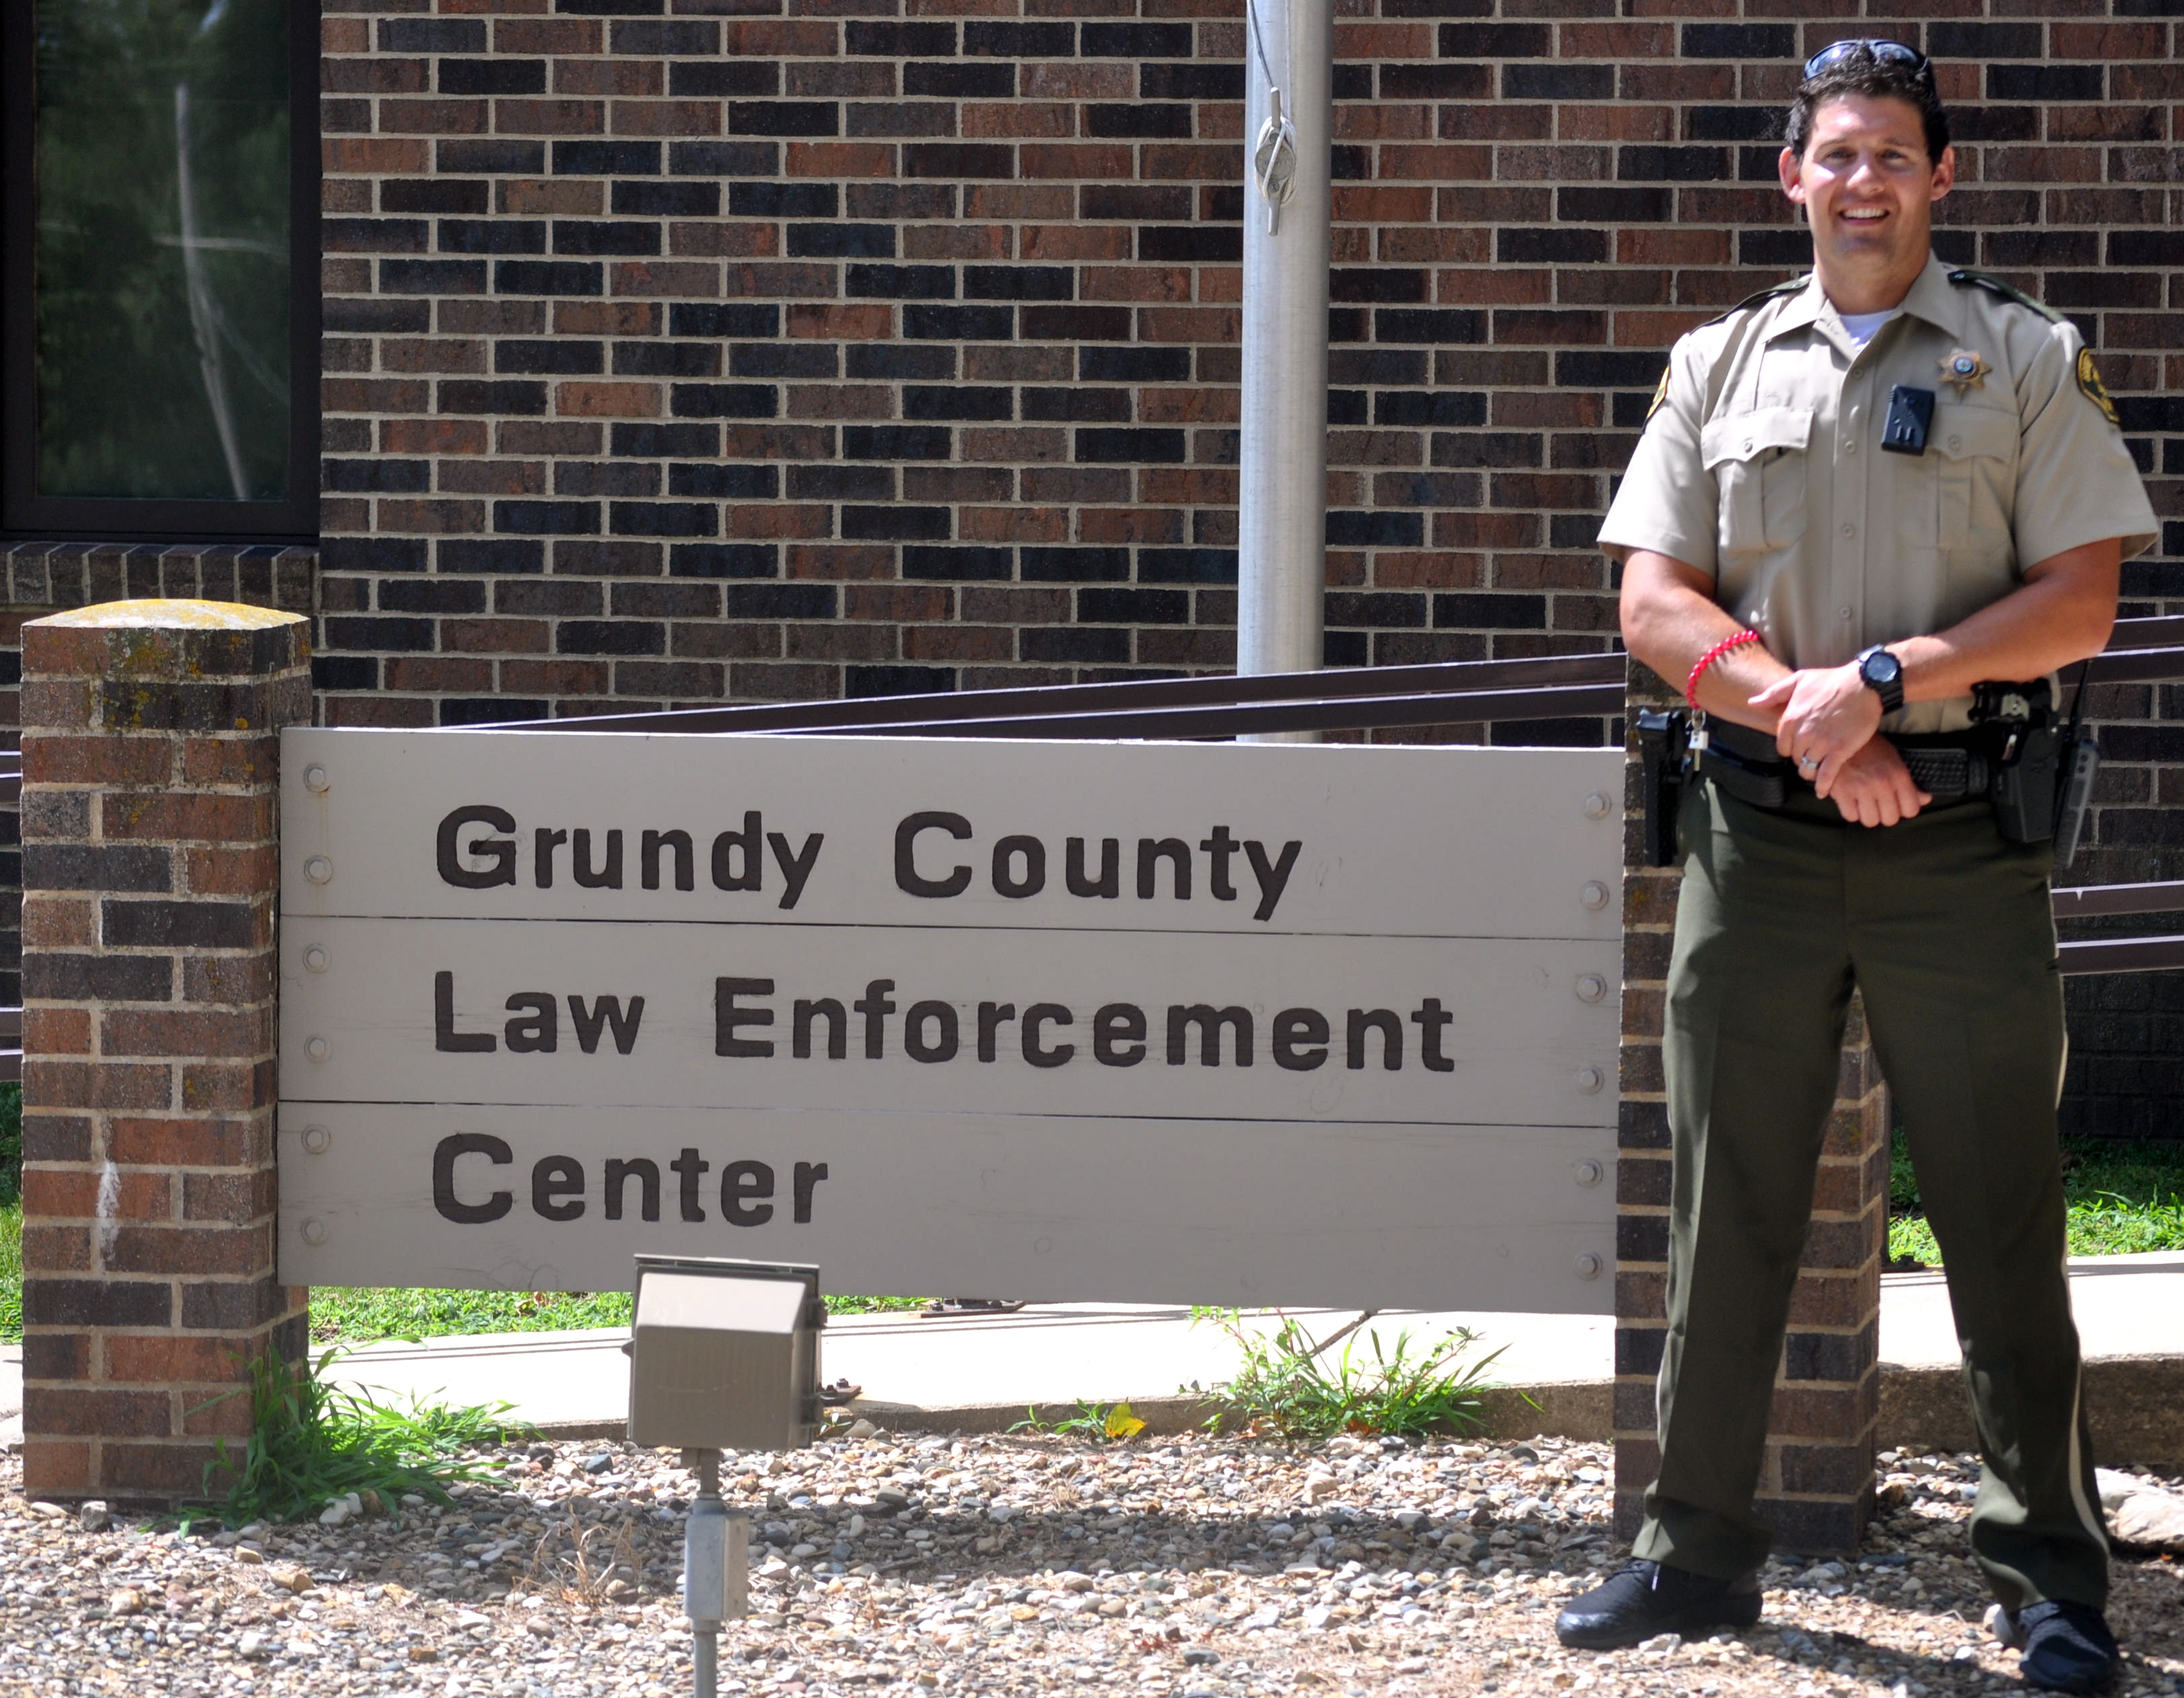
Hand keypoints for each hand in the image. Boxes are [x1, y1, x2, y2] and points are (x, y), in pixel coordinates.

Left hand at [1750, 662, 1882, 791]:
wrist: (1864, 684)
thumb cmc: (1832, 680)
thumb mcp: (1799, 680)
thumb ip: (1774, 694)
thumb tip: (1752, 703)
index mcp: (1791, 718)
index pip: (1782, 745)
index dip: (1789, 748)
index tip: (1798, 747)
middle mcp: (1803, 733)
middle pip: (1795, 757)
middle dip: (1801, 758)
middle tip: (1811, 757)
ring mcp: (1821, 743)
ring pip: (1808, 767)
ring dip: (1811, 771)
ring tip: (1817, 771)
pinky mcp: (1839, 750)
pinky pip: (1826, 774)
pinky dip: (1823, 785)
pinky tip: (1822, 791)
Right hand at [1822, 736, 1930, 826]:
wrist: (1842, 734)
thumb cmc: (1871, 749)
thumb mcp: (1895, 761)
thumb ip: (1910, 783)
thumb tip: (1925, 799)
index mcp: (1899, 775)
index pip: (1911, 810)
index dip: (1904, 810)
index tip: (1897, 804)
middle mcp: (1882, 784)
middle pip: (1890, 819)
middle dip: (1885, 814)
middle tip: (1879, 805)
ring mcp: (1861, 789)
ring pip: (1870, 821)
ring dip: (1867, 815)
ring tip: (1864, 804)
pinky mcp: (1841, 792)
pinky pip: (1850, 816)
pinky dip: (1851, 811)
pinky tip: (1851, 801)